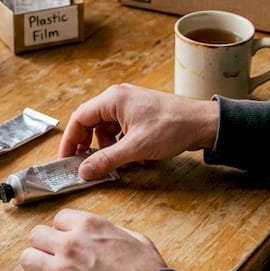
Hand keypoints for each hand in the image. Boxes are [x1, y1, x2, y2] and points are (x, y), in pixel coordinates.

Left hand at [19, 208, 167, 270]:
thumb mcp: (137, 240)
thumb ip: (114, 233)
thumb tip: (108, 235)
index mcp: (88, 226)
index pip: (59, 219)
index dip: (65, 231)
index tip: (70, 240)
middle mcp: (69, 244)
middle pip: (36, 235)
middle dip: (46, 245)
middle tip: (56, 257)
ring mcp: (59, 270)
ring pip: (27, 258)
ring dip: (36, 265)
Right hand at [60, 84, 219, 179]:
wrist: (203, 123)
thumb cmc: (172, 127)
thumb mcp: (135, 148)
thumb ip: (106, 160)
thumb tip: (84, 171)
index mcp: (113, 99)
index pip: (80, 118)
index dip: (70, 141)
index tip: (66, 159)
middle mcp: (119, 98)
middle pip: (92, 123)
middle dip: (90, 146)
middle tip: (86, 165)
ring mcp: (131, 105)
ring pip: (107, 130)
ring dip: (110, 149)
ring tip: (120, 164)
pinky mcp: (141, 115)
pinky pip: (122, 131)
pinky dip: (124, 146)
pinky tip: (136, 159)